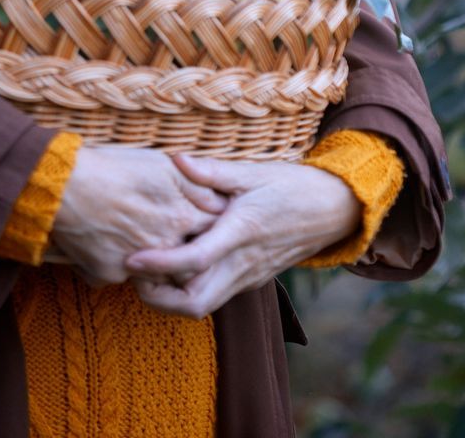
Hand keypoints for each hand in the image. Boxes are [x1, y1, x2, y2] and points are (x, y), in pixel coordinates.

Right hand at [46, 146, 227, 285]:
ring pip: (157, 273)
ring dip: (157, 262)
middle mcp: (163, 247)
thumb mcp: (163, 165)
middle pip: (188, 259)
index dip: (211, 225)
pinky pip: (122, 276)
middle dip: (187, 250)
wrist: (63, 185)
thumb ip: (197, 185)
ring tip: (142, 238)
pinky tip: (111, 244)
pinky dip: (120, 265)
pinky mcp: (108, 274)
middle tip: (175, 234)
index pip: (212, 231)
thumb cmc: (113, 167)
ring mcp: (135, 265)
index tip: (205, 220)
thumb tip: (219, 200)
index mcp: (179, 218)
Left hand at [124, 153, 360, 318]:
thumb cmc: (292, 185)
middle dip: (158, 298)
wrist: (334, 209)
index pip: (195, 260)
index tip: (131, 259)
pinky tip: (175, 269)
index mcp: (242, 231)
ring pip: (204, 306)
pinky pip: (216, 295)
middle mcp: (244, 262)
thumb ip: (212, 170)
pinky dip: (190, 291)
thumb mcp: (253, 172)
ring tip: (149, 272)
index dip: (159, 264)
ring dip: (171, 298)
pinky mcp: (252, 279)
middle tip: (134, 274)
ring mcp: (249, 275)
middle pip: (195, 303)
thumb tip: (175, 158)